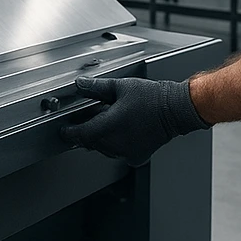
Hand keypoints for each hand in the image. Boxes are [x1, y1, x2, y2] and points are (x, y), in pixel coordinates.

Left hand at [59, 75, 209, 166]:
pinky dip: (116, 144)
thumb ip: (96, 87)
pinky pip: (119, 153)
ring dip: (101, 138)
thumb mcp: (121, 87)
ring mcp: (126, 152)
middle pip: (91, 142)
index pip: (80, 135)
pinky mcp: (137, 156)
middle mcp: (116, 144)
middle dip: (86, 131)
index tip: (64, 130)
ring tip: (108, 120)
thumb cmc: (152, 98)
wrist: (176, 109)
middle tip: (88, 118)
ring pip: (103, 149)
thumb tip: (80, 84)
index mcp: (108, 127)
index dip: (69, 132)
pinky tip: (122, 131)